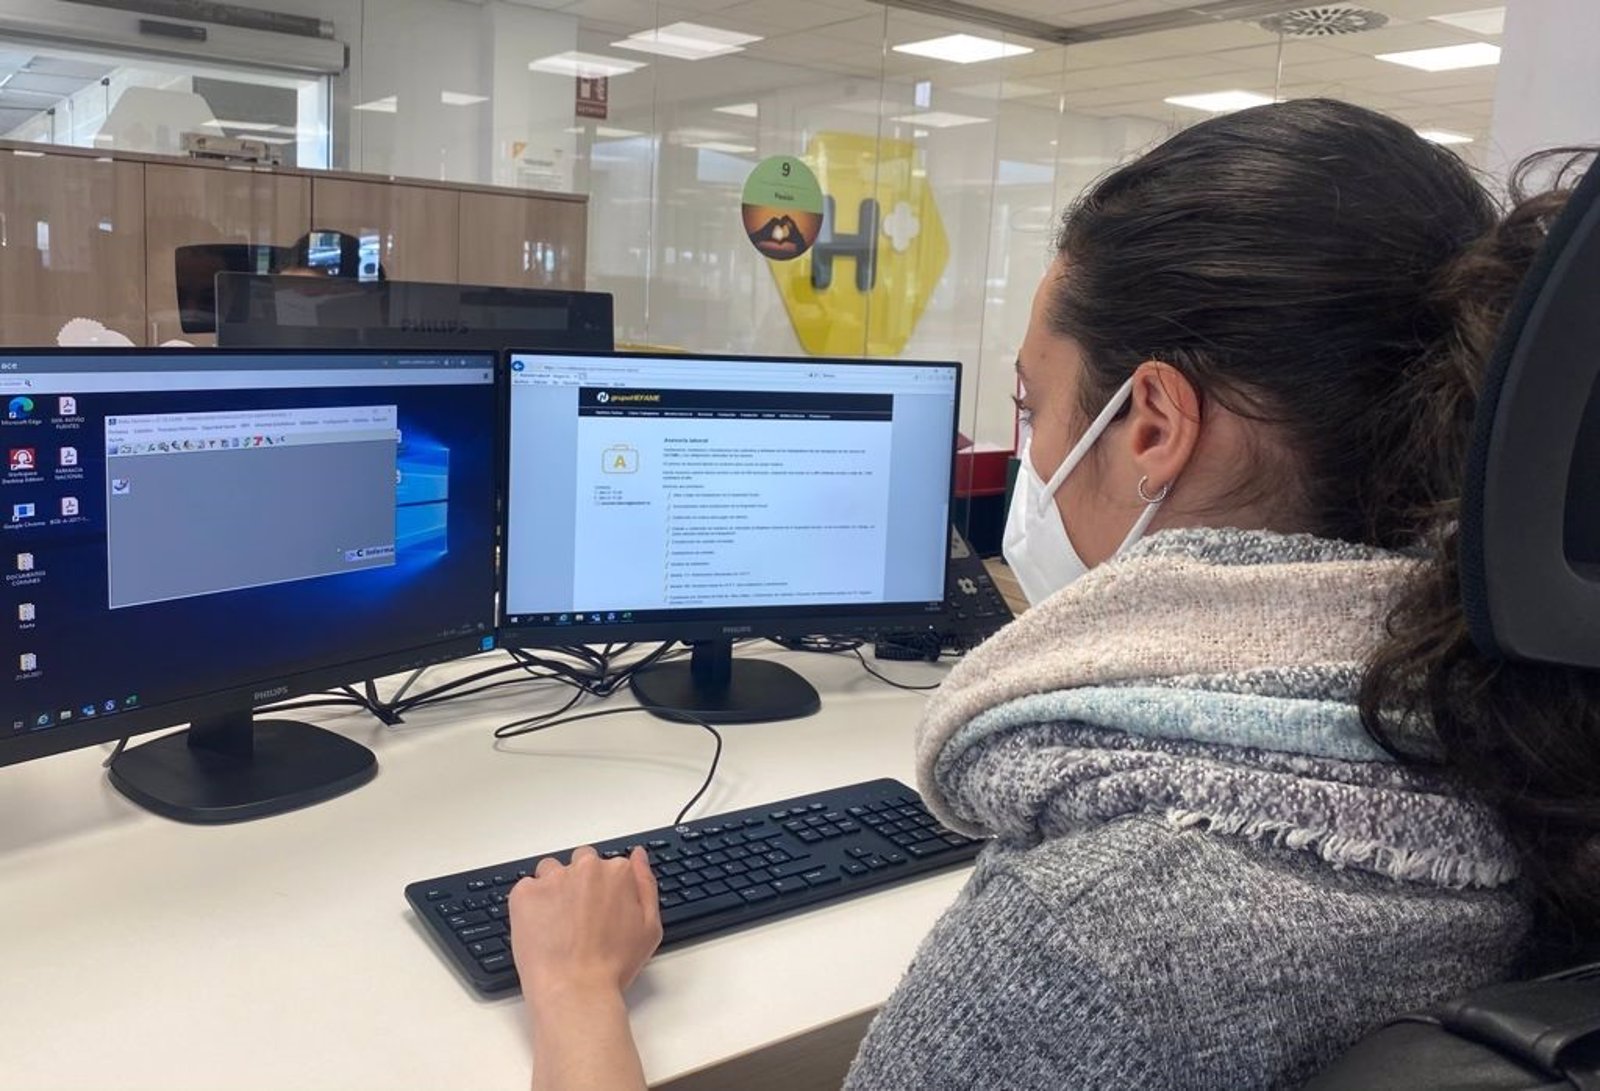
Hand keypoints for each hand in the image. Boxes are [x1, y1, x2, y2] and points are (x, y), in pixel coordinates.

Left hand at [508, 846, 662, 1009]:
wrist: (575, 989)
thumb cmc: (613, 966)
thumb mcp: (649, 927)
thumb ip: (645, 883)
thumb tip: (638, 856)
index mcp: (618, 872)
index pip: (610, 866)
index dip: (605, 890)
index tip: (600, 911)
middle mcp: (586, 868)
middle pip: (581, 863)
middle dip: (579, 884)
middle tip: (579, 919)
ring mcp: (553, 878)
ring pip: (551, 871)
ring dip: (553, 889)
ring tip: (556, 925)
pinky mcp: (525, 893)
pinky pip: (526, 889)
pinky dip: (530, 905)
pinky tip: (540, 930)